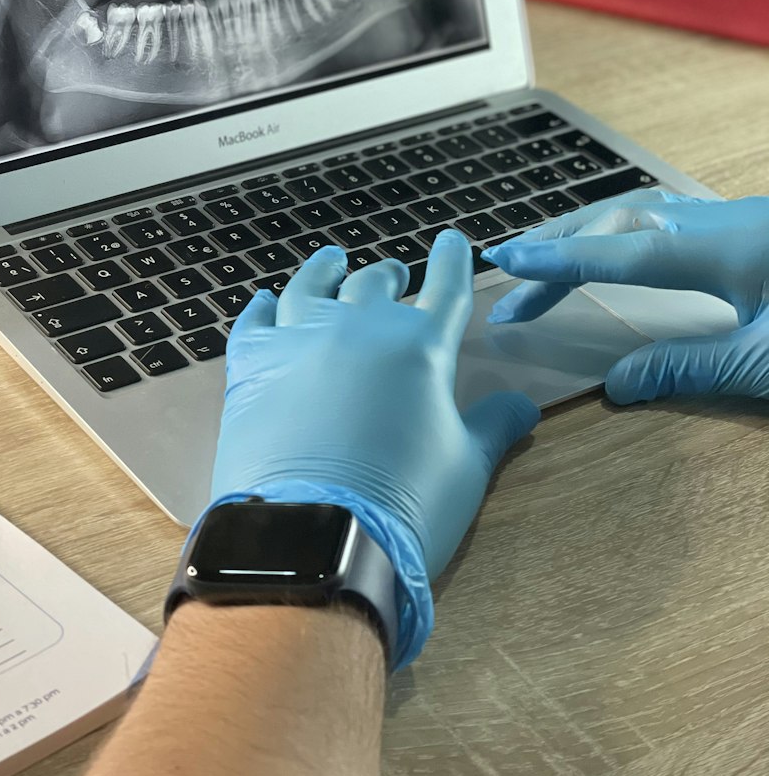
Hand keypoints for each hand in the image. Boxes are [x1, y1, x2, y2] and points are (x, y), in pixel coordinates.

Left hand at [212, 233, 539, 581]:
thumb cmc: (406, 505)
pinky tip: (264, 299)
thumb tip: (524, 405)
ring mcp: (300, 339)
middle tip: (392, 273)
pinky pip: (254, 320)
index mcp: (421, 345)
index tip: (452, 240)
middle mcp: (360, 326)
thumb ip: (493, 426)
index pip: (445, 287)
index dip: (451, 260)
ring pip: (310, 286)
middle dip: (388, 274)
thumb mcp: (466, 467)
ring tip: (330, 261)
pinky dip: (261, 306)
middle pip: (375, 283)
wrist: (316, 534)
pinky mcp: (252, 364)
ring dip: (324, 270)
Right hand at [482, 190, 768, 402]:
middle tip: (506, 269)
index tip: (507, 262)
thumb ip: (693, 368)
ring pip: (645, 212)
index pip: (625, 251)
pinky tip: (609, 248)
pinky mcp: (749, 229)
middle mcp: (725, 222)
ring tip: (541, 254)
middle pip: (623, 219)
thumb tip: (619, 384)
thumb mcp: (766, 361)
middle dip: (559, 242)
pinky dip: (621, 232)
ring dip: (587, 232)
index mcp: (727, 249)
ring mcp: (739, 219)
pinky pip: (667, 218)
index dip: (561, 259)